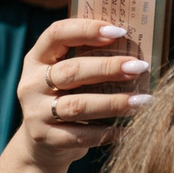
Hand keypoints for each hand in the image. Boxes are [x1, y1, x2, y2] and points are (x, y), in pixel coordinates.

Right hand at [13, 13, 149, 160]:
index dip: (87, 29)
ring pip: (77, 105)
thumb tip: (136, 48)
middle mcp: (31, 84)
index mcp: (37, 59)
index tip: (120, 32)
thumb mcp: (71, 74)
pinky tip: (126, 129)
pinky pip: (79, 135)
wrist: (42, 143)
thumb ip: (92, 57)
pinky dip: (106, 133)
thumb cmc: (67, 97)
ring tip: (142, 101)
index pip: (56, 34)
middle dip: (108, 67)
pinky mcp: (43, 137)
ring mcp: (34, 112)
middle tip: (139, 67)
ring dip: (113, 102)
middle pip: (71, 71)